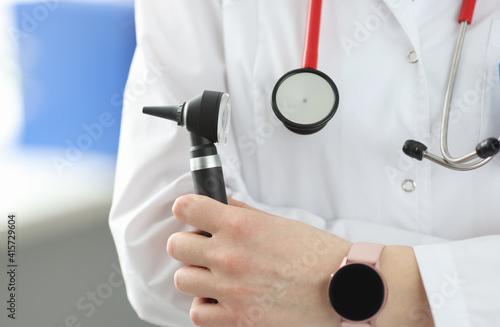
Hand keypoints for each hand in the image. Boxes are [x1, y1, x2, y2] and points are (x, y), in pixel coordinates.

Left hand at [167, 194, 351, 326]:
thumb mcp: (279, 223)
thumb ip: (243, 213)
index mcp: (240, 225)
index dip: (186, 209)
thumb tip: (221, 204)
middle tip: (204, 248)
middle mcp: (229, 255)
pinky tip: (220, 299)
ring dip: (196, 276)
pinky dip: (205, 307)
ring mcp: (230, 289)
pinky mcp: (237, 319)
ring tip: (214, 276)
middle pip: (176, 246)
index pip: (186, 208)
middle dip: (188, 245)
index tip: (191, 215)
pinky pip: (198, 314)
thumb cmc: (317, 255)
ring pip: (183, 279)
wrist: (342, 287)